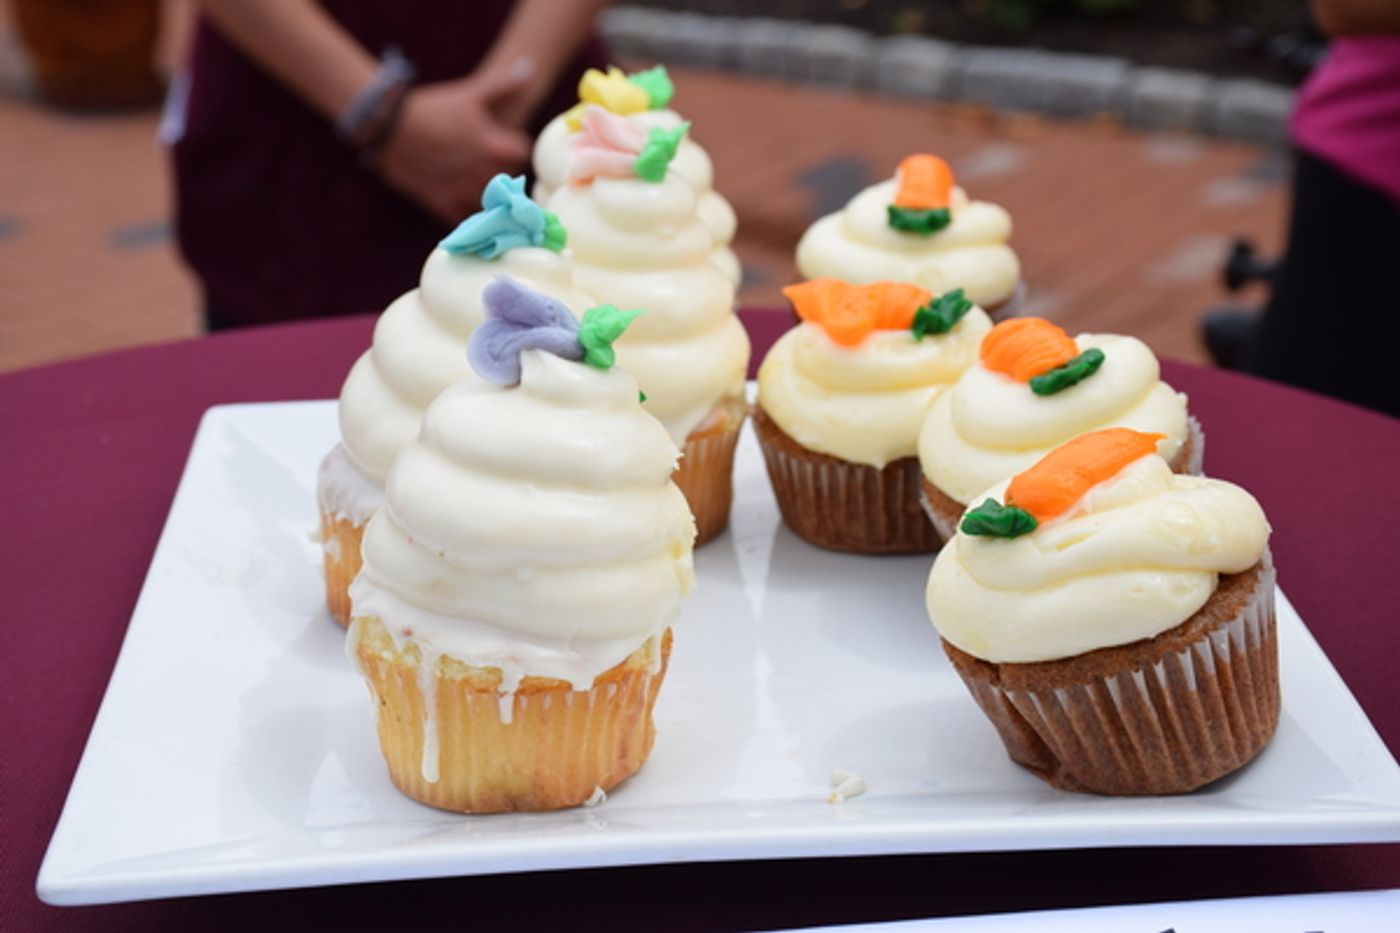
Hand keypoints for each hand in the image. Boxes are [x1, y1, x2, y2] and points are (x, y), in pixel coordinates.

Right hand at [377, 68, 533, 224]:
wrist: (387, 127)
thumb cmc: (432, 108)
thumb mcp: (470, 93)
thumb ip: (503, 85)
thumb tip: (529, 69)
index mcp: (494, 147)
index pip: (523, 153)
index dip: (515, 147)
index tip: (505, 143)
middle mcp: (484, 174)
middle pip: (510, 179)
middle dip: (504, 170)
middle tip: (491, 161)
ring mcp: (463, 192)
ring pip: (490, 203)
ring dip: (488, 195)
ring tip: (477, 183)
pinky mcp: (442, 204)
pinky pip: (464, 218)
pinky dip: (465, 212)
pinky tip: (460, 201)